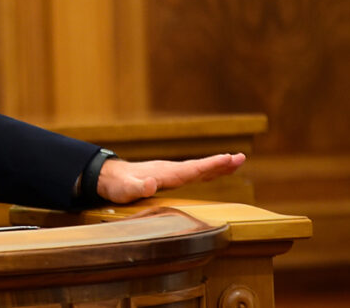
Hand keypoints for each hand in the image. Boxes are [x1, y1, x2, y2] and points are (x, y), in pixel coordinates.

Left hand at [96, 153, 245, 203]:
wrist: (108, 177)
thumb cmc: (117, 186)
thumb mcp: (124, 190)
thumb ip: (136, 187)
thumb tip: (150, 183)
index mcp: (165, 174)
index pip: (191, 170)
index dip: (209, 166)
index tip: (227, 159)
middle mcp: (170, 170)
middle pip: (199, 167)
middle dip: (220, 164)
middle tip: (241, 158)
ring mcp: (170, 173)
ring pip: (198, 169)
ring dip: (217, 166)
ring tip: (236, 162)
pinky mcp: (168, 177)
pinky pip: (192, 174)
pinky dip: (206, 172)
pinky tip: (215, 172)